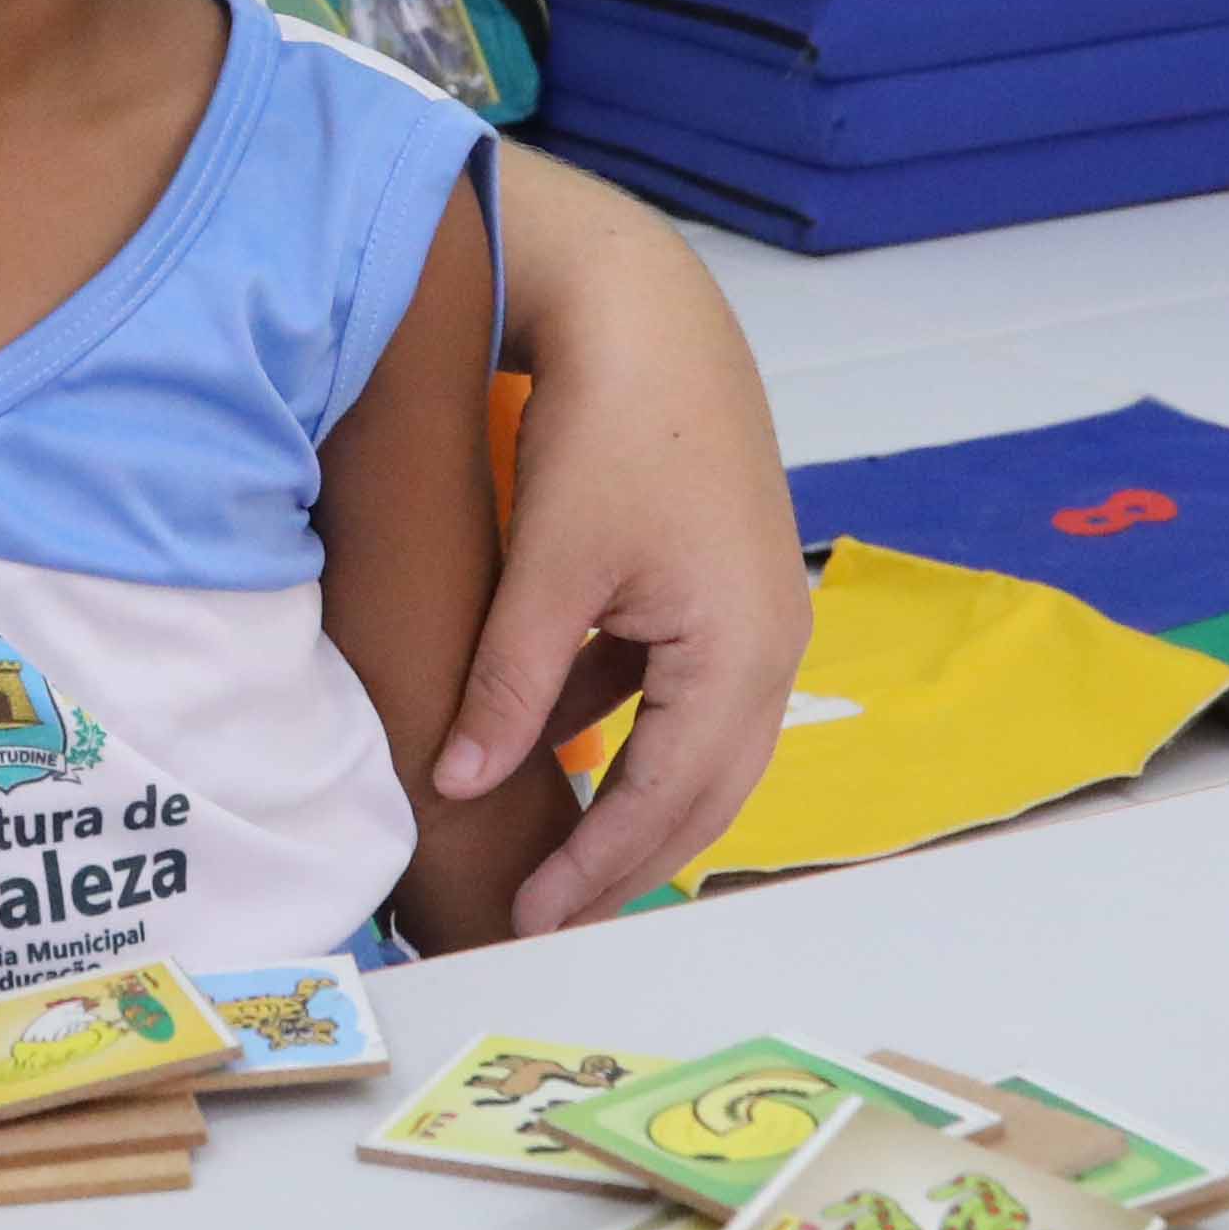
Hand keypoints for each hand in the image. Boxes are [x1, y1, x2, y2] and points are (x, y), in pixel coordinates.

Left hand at [444, 158, 806, 935]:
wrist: (652, 310)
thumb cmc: (611, 429)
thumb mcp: (550, 570)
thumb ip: (508, 687)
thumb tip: (455, 784)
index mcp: (741, 655)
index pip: (667, 802)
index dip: (596, 869)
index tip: (529, 919)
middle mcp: (773, 649)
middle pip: (705, 795)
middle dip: (628, 862)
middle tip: (549, 917)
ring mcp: (762, 616)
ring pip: (701, 749)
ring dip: (636, 802)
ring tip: (557, 854)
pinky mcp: (731, 586)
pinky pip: (686, 691)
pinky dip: (632, 731)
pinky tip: (559, 747)